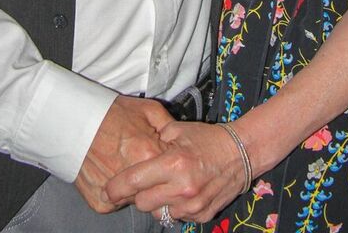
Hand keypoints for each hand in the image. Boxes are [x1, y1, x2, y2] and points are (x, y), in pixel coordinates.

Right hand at [74, 95, 170, 212]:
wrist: (77, 119)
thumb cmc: (112, 112)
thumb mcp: (149, 110)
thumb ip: (170, 127)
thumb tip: (182, 142)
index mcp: (147, 153)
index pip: (171, 173)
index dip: (168, 164)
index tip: (161, 156)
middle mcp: (132, 177)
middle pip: (155, 190)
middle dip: (153, 180)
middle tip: (140, 160)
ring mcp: (114, 193)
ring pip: (136, 200)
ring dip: (135, 188)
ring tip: (123, 163)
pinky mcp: (100, 202)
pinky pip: (117, 204)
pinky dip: (117, 194)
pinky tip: (111, 171)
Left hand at [106, 120, 245, 224]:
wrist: (241, 153)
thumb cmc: (207, 138)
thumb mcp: (177, 130)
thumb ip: (154, 141)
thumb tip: (133, 155)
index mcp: (173, 163)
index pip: (134, 182)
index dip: (115, 188)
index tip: (106, 190)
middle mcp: (182, 188)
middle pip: (142, 202)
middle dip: (138, 193)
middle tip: (142, 182)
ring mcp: (193, 206)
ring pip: (158, 213)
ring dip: (156, 202)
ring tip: (165, 185)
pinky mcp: (202, 216)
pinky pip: (177, 217)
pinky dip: (174, 207)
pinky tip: (181, 192)